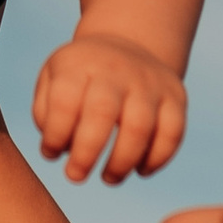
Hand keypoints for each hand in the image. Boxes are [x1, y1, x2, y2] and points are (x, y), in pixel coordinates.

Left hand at [32, 30, 188, 185]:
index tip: (51, 154)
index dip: (55, 135)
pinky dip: (157, 159)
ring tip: (109, 178)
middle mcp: (116, 69)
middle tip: (75, 176)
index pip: (64, 101)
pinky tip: (140, 170)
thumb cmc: (81, 77)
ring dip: (122, 162)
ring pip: (140, 126)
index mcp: (79, 63)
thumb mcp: (53, 80)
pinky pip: (173, 132)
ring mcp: (149, 81)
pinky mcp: (176, 95)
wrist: (129, 44)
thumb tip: (58, 148)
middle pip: (102, 112)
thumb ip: (46, 113)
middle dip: (86, 153)